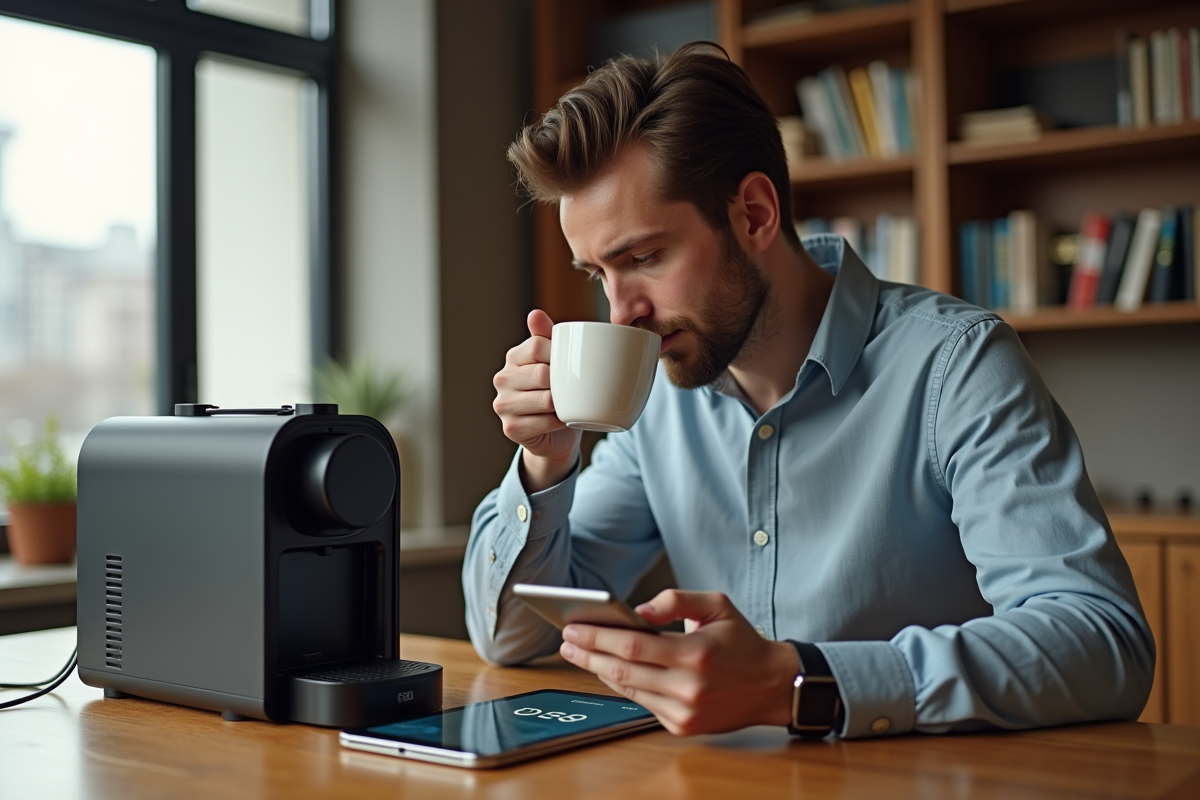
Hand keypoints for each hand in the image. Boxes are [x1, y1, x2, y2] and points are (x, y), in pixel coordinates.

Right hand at [493, 309, 580, 491]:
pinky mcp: (511, 428)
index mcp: (513, 358)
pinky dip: (561, 421)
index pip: (538, 345)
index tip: (572, 363)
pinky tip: (564, 419)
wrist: (555, 435)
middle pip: (542, 373)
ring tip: (568, 404)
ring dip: (563, 403)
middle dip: (563, 383)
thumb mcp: (555, 361)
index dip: (561, 354)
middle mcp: (502, 379)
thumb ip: (548, 337)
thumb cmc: (558, 393)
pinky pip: (546, 421)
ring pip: (545, 399)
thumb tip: (534, 313)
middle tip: (573, 389)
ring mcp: (503, 405)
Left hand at [558, 590, 799, 735]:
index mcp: (696, 653)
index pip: (633, 646)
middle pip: (622, 670)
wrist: (772, 685)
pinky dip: (622, 686)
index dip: (597, 637)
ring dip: (598, 671)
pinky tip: (607, 671)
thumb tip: (637, 611)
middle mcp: (689, 686)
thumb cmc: (742, 642)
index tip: (573, 628)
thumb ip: (676, 599)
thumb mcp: (716, 604)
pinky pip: (642, 703)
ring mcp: (684, 711)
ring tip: (579, 653)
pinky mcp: (682, 726)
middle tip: (566, 641)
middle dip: (587, 654)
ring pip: (628, 689)